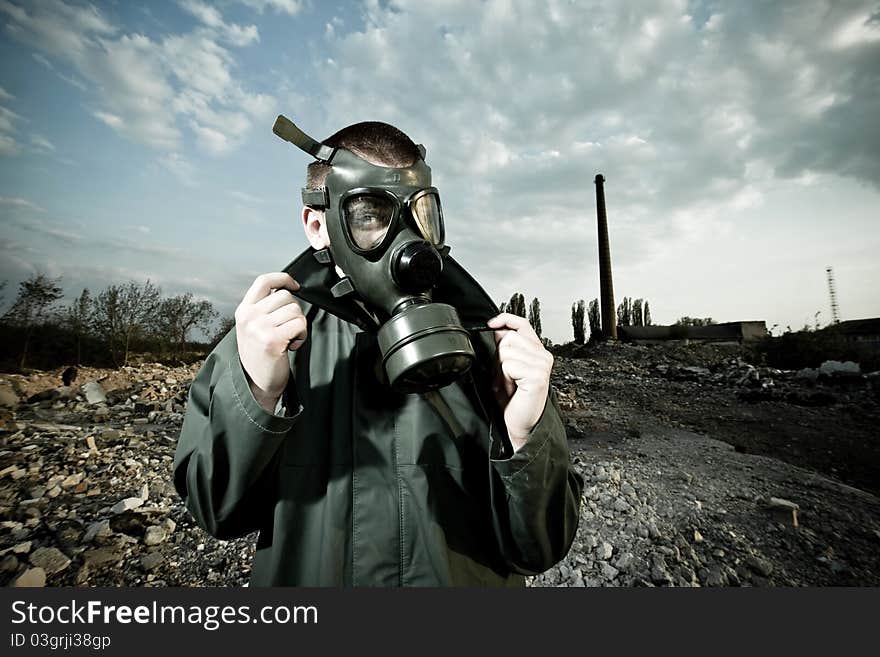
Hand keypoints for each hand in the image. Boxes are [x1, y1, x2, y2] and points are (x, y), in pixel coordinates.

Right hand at [235, 273, 304, 408]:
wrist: (256, 384)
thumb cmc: (260, 355)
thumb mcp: (253, 327)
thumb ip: (264, 308)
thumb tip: (287, 290)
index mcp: (244, 311)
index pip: (263, 281)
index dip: (283, 277)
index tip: (295, 285)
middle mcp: (249, 317)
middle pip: (285, 296)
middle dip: (294, 311)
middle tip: (288, 329)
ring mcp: (259, 328)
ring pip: (295, 310)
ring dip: (299, 325)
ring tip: (289, 338)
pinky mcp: (272, 340)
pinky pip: (299, 325)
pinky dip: (302, 336)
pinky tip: (292, 345)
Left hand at [487, 313, 553, 451]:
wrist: (521, 424)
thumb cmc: (514, 399)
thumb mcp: (504, 369)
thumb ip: (505, 348)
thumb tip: (498, 329)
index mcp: (537, 351)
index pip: (522, 324)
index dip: (506, 319)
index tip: (492, 323)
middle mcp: (543, 355)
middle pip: (509, 337)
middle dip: (499, 357)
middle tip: (506, 376)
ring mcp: (542, 364)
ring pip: (506, 350)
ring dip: (501, 370)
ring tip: (509, 383)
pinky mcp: (537, 375)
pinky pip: (509, 365)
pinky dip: (504, 378)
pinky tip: (513, 388)